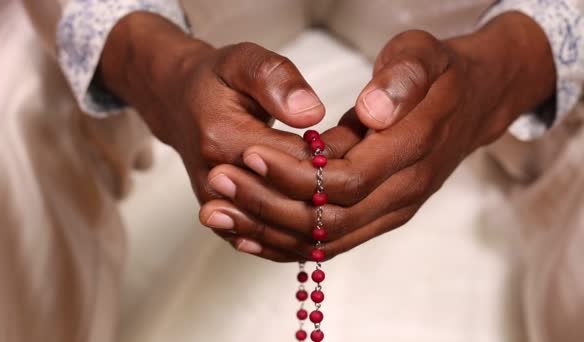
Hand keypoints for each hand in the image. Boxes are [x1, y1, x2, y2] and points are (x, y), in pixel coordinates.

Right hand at [98, 12, 362, 259]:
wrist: (181, 105)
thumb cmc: (216, 81)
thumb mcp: (243, 61)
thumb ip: (275, 80)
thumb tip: (311, 114)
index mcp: (223, 140)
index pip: (298, 163)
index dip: (338, 153)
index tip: (361, 134)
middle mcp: (219, 183)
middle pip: (294, 205)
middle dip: (336, 187)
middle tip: (362, 161)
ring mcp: (222, 207)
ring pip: (285, 233)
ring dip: (325, 215)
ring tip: (346, 187)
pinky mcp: (228, 221)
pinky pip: (270, 244)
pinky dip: (305, 234)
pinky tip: (326, 216)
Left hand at [208, 12, 555, 259]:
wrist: (473, 102)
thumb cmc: (441, 74)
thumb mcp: (425, 55)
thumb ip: (402, 79)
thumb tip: (373, 111)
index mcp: (412, 152)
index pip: (344, 180)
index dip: (292, 173)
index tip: (246, 154)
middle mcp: (403, 193)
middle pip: (328, 220)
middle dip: (268, 203)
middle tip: (218, 183)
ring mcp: (392, 211)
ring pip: (324, 240)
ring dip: (268, 229)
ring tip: (218, 212)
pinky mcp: (379, 216)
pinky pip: (330, 244)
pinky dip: (286, 243)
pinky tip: (248, 235)